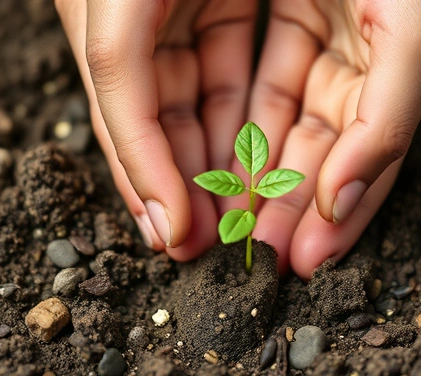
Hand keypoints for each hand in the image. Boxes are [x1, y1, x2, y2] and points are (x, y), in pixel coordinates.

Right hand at [55, 0, 256, 259]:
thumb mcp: (118, 4)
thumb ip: (116, 71)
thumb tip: (138, 169)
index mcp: (100, 22)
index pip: (120, 116)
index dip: (143, 176)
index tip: (170, 233)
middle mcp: (141, 30)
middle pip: (164, 123)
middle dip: (187, 184)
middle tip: (204, 240)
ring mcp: (186, 20)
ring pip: (205, 107)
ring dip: (221, 162)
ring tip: (236, 218)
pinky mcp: (227, 10)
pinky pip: (235, 76)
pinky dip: (247, 122)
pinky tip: (255, 169)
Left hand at [223, 0, 420, 277]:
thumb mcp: (414, 35)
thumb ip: (385, 125)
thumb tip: (342, 201)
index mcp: (395, 66)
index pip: (366, 157)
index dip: (342, 211)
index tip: (309, 257)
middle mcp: (355, 56)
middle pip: (319, 148)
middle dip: (291, 202)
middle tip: (264, 252)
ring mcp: (316, 35)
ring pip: (280, 121)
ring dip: (256, 173)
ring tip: (232, 224)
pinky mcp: (280, 12)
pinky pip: (250, 81)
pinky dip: (234, 123)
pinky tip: (217, 167)